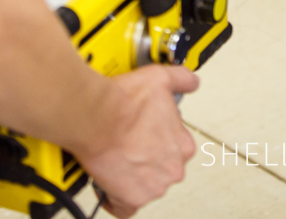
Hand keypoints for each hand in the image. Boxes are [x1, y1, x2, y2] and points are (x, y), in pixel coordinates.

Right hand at [76, 66, 199, 217]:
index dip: (158, 140)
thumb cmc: (124, 101)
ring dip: (133, 177)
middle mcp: (173, 169)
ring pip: (146, 186)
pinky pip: (126, 207)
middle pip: (162, 168)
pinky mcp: (131, 199)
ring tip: (117, 159)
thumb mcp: (160, 79)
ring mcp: (153, 186)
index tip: (145, 134)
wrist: (95, 116)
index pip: (176, 148)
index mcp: (183, 145)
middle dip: (147, 160)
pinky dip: (117, 200)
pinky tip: (111, 185)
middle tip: (128, 145)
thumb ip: (181, 80)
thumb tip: (190, 81)